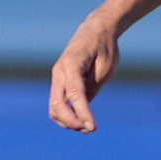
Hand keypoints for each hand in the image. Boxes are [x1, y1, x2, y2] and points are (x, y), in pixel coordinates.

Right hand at [49, 16, 119, 132]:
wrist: (96, 30)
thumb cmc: (105, 47)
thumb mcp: (106, 67)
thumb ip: (93, 87)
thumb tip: (82, 109)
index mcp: (72, 63)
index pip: (75, 94)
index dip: (83, 113)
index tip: (93, 128)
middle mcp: (60, 71)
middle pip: (57, 104)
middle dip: (72, 121)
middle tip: (90, 129)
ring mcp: (57, 76)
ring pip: (54, 106)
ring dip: (68, 120)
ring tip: (87, 128)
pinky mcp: (60, 81)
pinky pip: (58, 102)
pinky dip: (67, 113)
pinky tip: (81, 120)